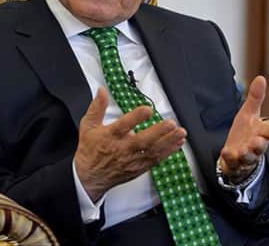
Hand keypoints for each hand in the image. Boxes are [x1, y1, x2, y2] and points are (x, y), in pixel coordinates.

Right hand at [75, 87, 186, 201]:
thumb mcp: (88, 125)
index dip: (136, 117)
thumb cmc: (90, 150)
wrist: (89, 177)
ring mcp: (131, 160)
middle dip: (158, 132)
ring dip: (168, 142)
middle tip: (170, 123)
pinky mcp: (138, 168)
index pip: (123, 126)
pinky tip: (177, 144)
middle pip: (142, 141)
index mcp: (109, 137)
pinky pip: (155, 160)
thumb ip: (97, 107)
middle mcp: (122, 149)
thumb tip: (102, 91)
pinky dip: (168, 152)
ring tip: (180, 133)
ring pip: (152, 151)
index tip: (147, 109)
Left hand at [219, 76, 268, 182]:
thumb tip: (261, 77)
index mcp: (261, 132)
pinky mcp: (234, 163)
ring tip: (244, 150)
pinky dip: (230, 158)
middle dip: (259, 144)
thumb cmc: (246, 132)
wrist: (236, 154)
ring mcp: (245, 155)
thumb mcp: (249, 113)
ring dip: (247, 153)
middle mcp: (255, 145)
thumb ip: (255, 98)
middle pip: (260, 146)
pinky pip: (233, 162)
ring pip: (248, 156)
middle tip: (257, 141)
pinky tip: (226, 152)